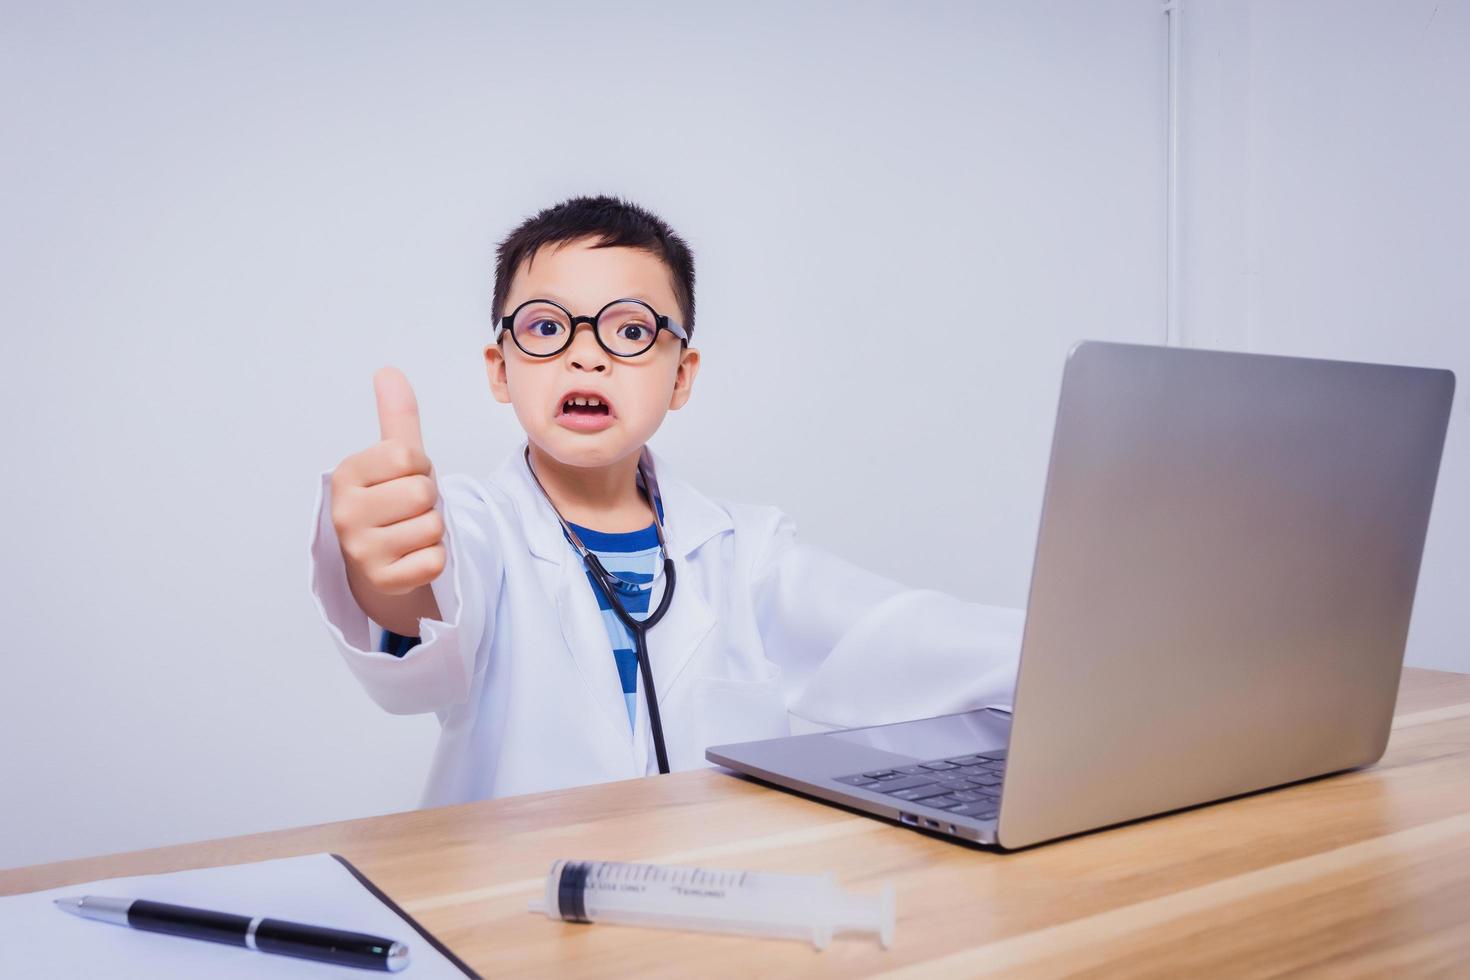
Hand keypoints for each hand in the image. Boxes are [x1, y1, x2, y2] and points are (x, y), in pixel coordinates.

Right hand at [330, 367, 446, 596]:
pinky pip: (433, 561)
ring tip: (411, 530)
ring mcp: (360, 550)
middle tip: (410, 508)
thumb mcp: (393, 457)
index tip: (405, 478)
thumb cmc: (390, 500)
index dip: (420, 466)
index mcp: (346, 474)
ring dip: (433, 529)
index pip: (407, 457)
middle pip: (421, 493)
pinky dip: (434, 558)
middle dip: (428, 499)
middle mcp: (345, 512)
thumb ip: (397, 417)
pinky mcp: (382, 581)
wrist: (379, 559)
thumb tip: (389, 371)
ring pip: (431, 526)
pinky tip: (413, 556)